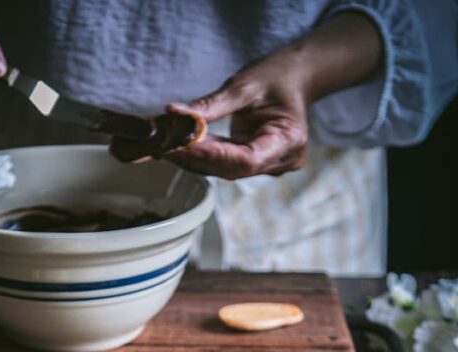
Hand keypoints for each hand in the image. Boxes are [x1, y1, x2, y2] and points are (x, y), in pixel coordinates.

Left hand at [166, 12, 381, 179]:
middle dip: (196, 158)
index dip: (211, 156)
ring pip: (226, 169)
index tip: (181, 146)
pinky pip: (226, 164)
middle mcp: (281, 161)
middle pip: (232, 168)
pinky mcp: (256, 163)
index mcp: (289, 141)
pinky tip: (180, 147)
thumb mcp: (244, 85)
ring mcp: (270, 166)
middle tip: (163, 146)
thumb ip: (211, 105)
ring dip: (195, 159)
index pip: (245, 159)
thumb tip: (174, 113)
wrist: (294, 79)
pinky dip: (204, 155)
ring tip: (166, 145)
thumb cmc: (276, 76)